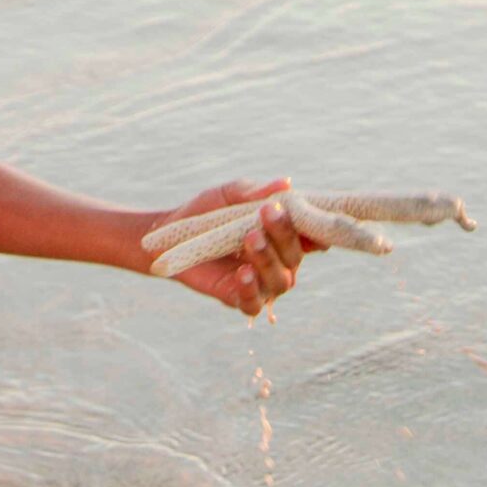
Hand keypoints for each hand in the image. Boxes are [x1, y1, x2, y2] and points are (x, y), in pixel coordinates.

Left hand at [149, 175, 312, 317]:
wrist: (168, 236)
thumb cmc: (206, 213)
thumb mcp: (227, 196)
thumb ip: (253, 191)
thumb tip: (286, 183)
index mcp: (282, 236)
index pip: (312, 237)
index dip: (318, 229)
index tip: (309, 214)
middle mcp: (279, 262)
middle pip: (295, 256)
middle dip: (284, 234)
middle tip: (267, 212)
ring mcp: (261, 283)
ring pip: (280, 280)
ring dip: (268, 259)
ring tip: (250, 239)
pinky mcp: (239, 298)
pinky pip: (254, 302)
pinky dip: (251, 288)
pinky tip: (243, 272)